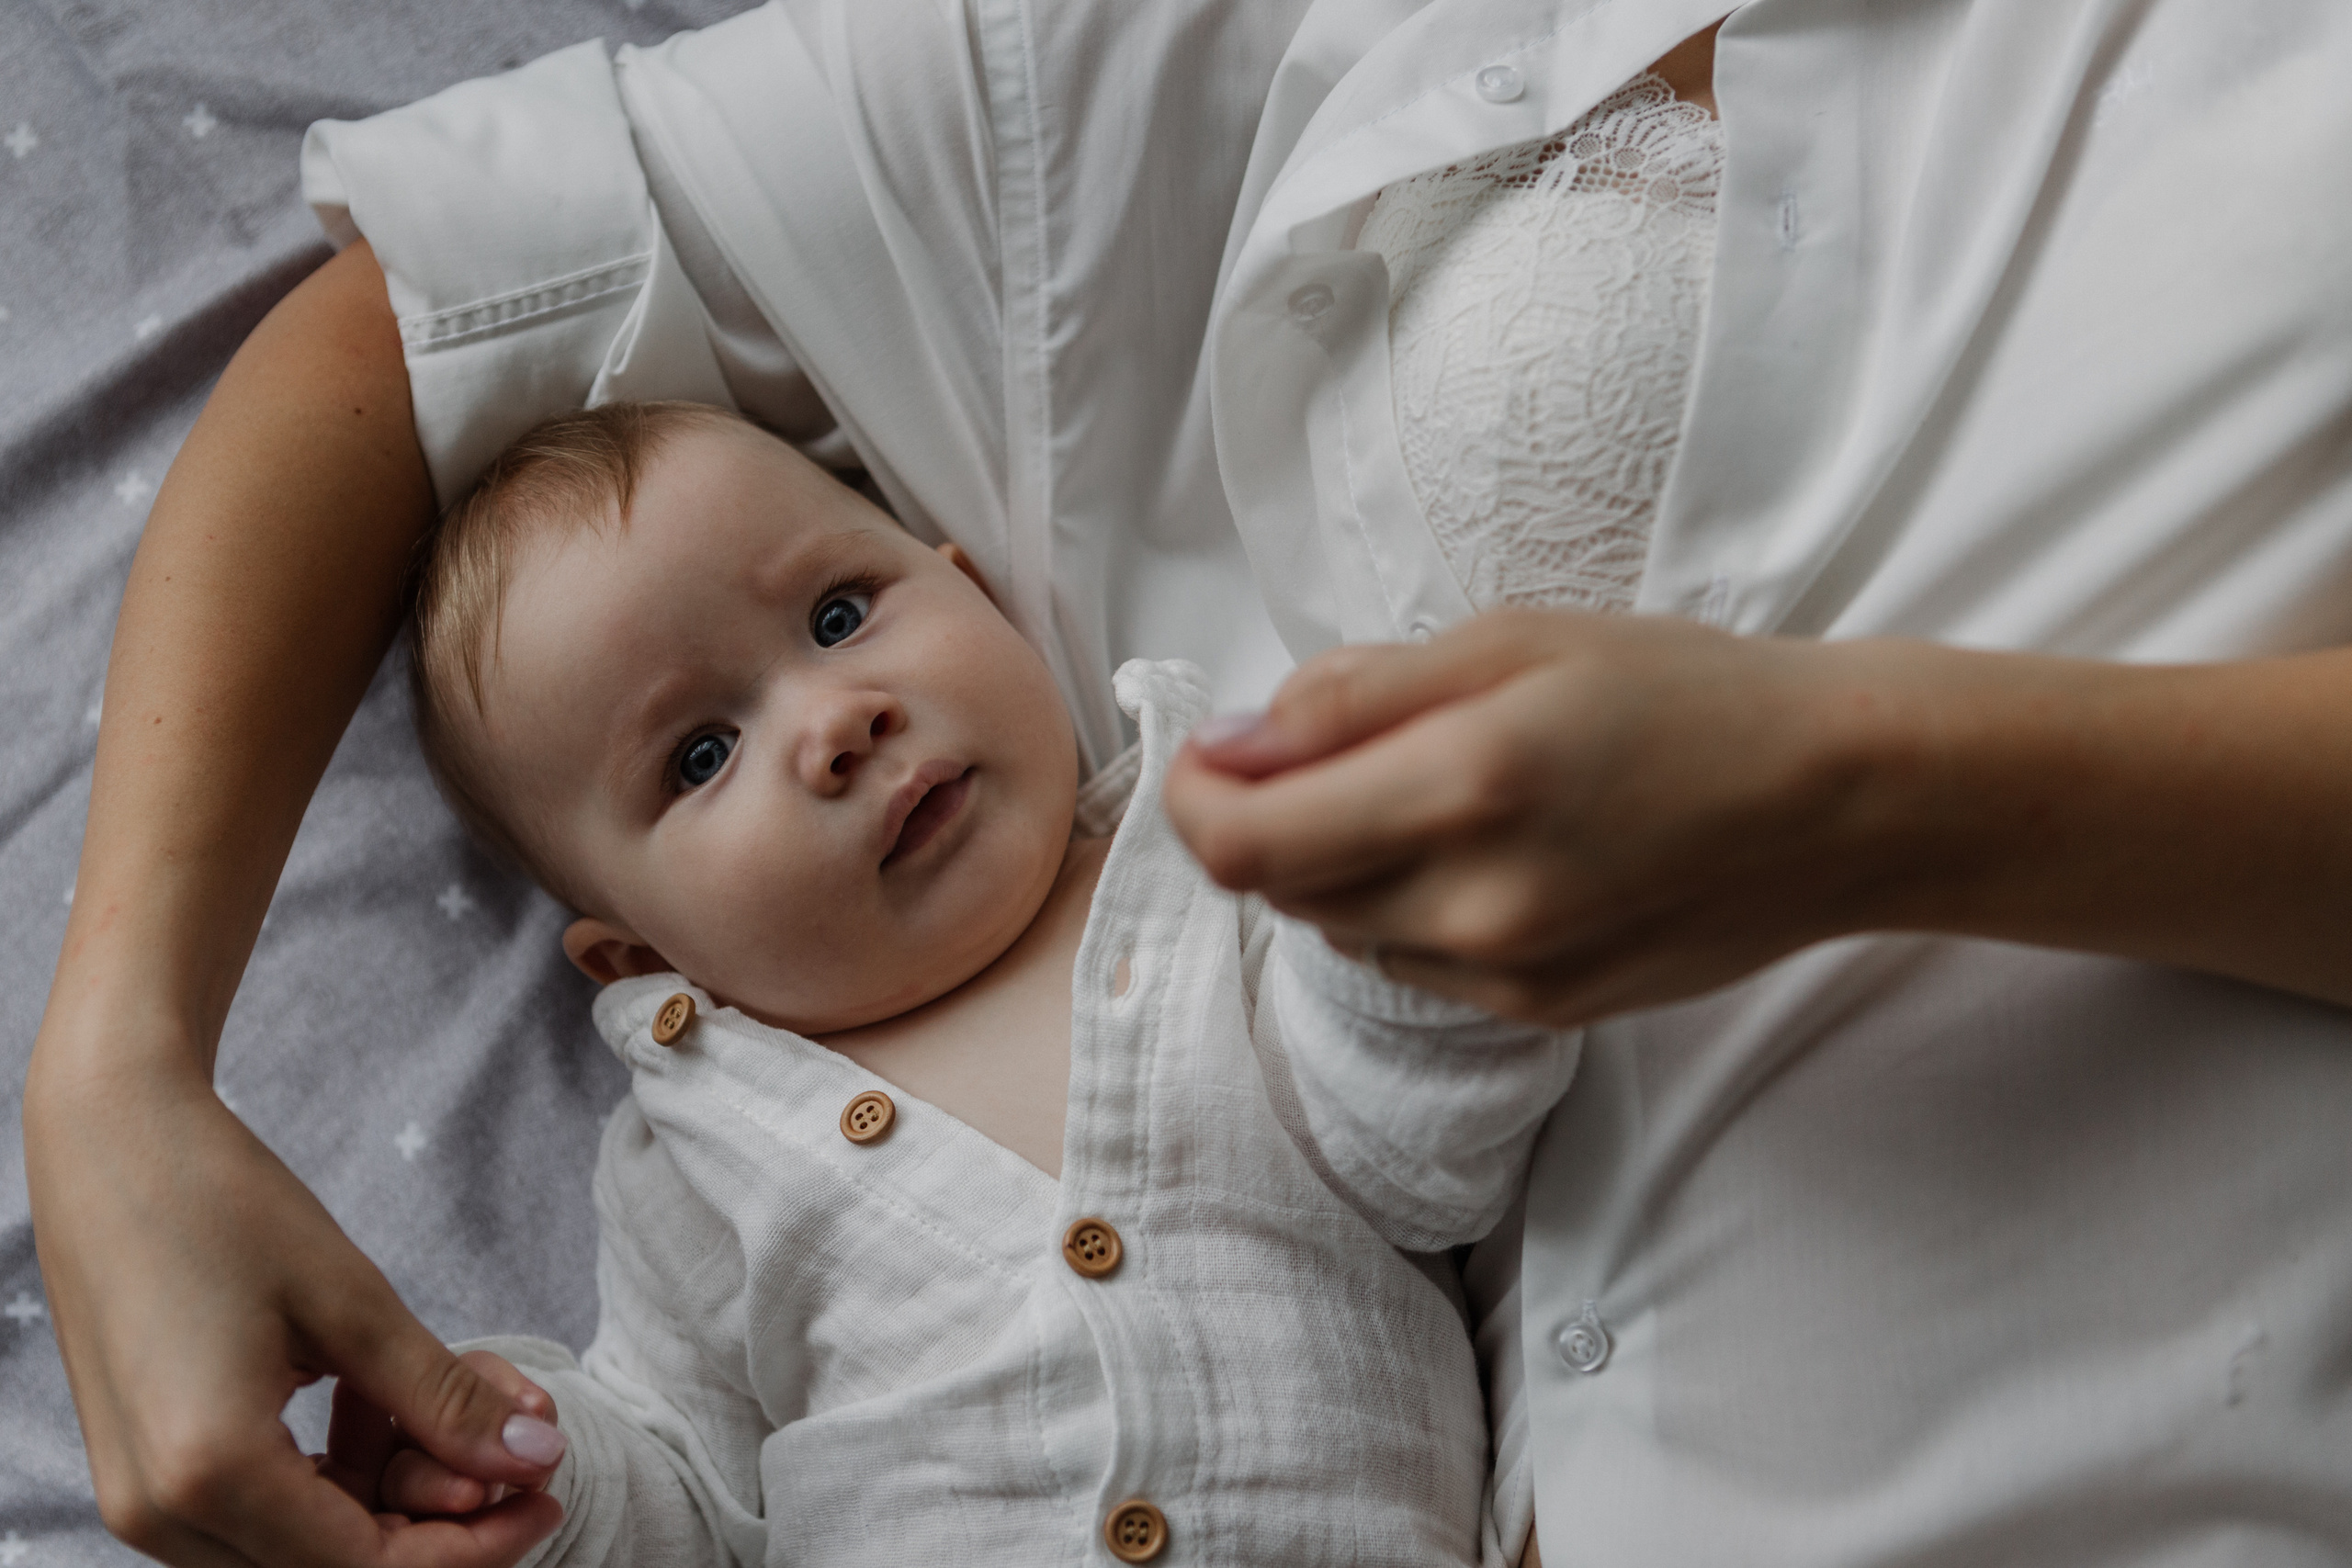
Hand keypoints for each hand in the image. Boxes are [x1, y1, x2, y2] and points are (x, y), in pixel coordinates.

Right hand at [25, 1043, 564, 1566]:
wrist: (109, 1139)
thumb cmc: (222, 1203)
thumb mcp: (353, 1303)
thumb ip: (443, 1400)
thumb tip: (539, 1457)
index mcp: (207, 1473)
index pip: (366, 1567)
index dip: (474, 1545)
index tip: (549, 1495)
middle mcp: (159, 1512)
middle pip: (334, 1566)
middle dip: (441, 1512)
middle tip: (516, 1439)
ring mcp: (142, 1498)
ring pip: (301, 1544)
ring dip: (392, 1485)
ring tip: (456, 1390)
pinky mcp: (146, 1469)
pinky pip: (260, 1508)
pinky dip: (336, 1468)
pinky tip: (376, 1394)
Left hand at [1164, 609, 1900, 1025]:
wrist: (1838, 802)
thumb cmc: (1681, 692)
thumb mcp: (1512, 642)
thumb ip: (1355, 695)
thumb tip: (1235, 743)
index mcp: (1461, 787)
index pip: (1238, 841)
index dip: (1193, 796)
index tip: (1212, 750)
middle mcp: (1472, 903)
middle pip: (1278, 890)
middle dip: (1267, 818)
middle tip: (1326, 746)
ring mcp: (1505, 973)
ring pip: (1340, 929)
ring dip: (1337, 863)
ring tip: (1431, 788)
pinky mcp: (1538, 1011)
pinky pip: (1411, 963)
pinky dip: (1406, 905)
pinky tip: (1483, 850)